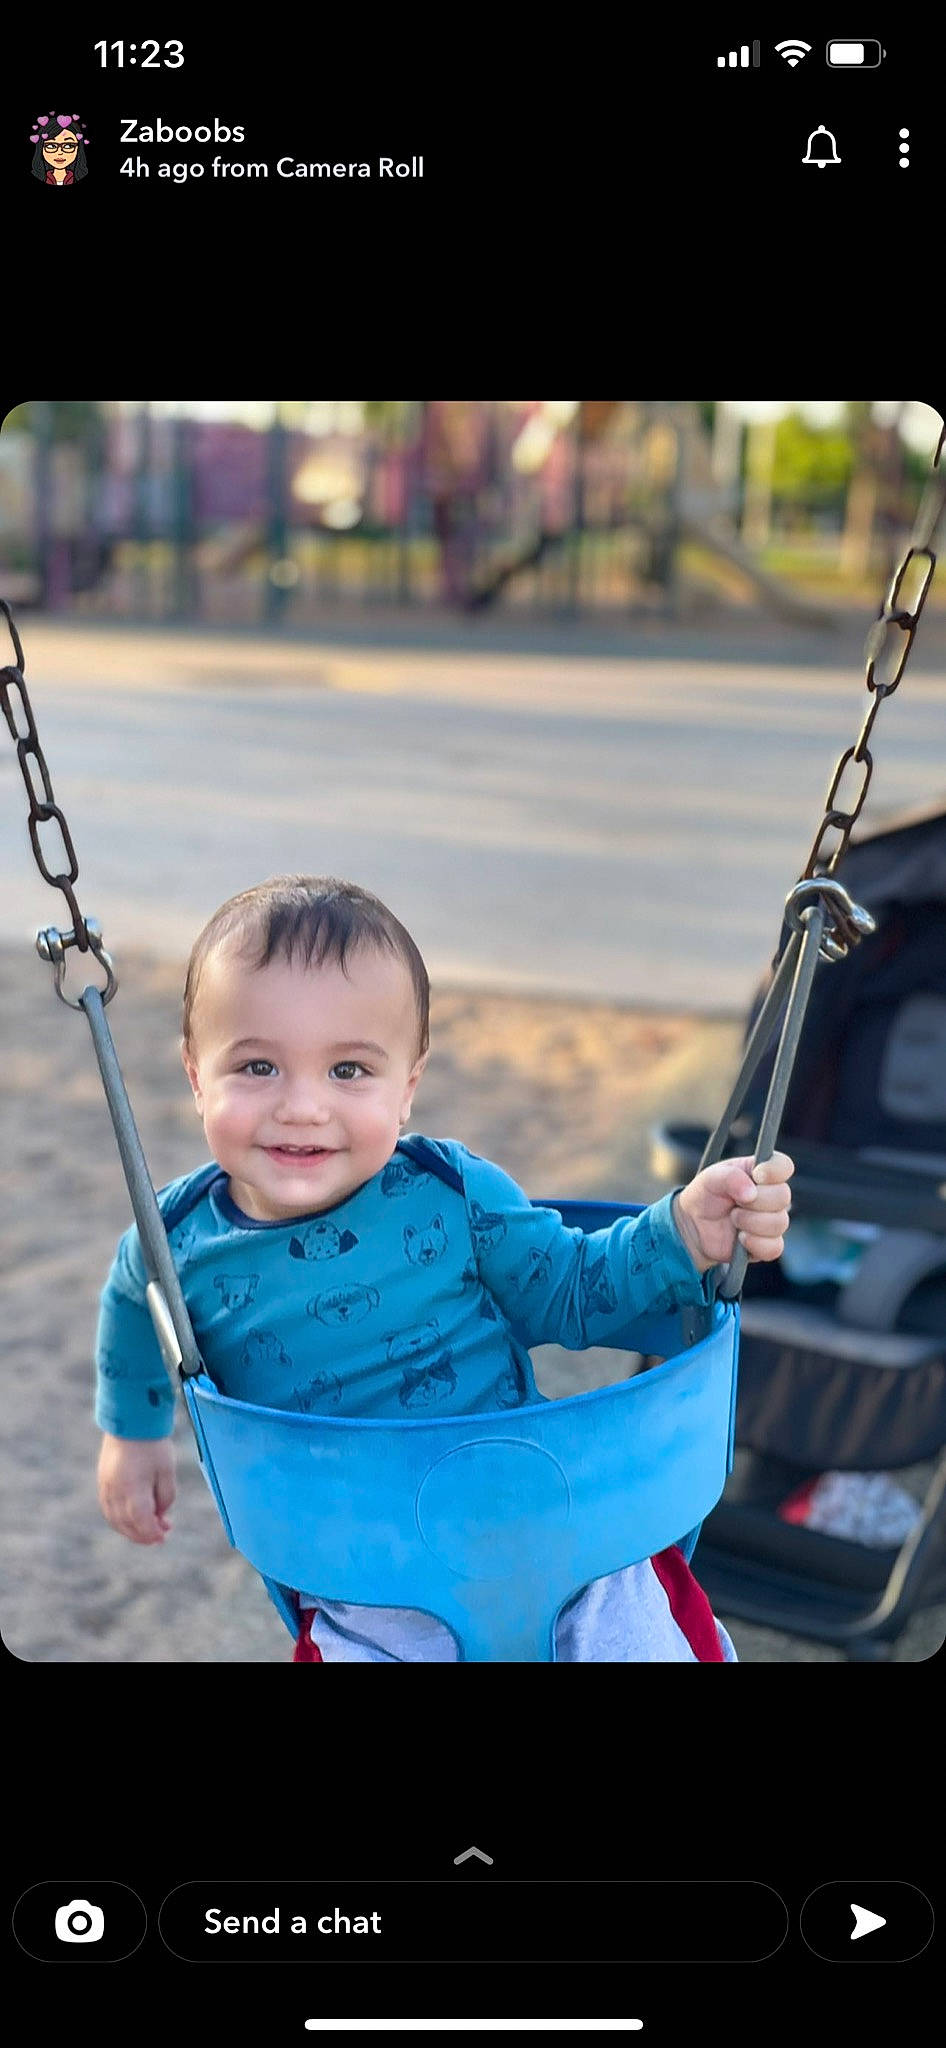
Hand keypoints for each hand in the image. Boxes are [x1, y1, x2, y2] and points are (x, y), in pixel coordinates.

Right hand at [97, 1434, 176, 1543]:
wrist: (130, 1421)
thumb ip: (165, 1498)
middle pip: (126, 1524)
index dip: (152, 1533)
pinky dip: (119, 1519)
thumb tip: (159, 1516)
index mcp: (133, 1489)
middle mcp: (116, 1491)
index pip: (141, 1522)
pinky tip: (133, 1517)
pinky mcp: (102, 1481)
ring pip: (114, 1519)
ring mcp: (106, 1487)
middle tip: (160, 1535)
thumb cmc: (153, 1445)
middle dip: (143, 1534)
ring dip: (130, 1529)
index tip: (163, 1537)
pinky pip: (108, 1509)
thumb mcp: (167, 1471)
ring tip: (148, 1527)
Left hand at [672, 1152, 793, 1273]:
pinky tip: (740, 1239)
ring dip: (750, 1222)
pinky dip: (755, 1244)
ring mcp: (772, 1221)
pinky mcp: (769, 1245)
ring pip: (779, 1223)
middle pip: (783, 1196)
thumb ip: (730, 1177)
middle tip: (734, 1203)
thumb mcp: (710, 1178)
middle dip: (755, 1201)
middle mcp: (772, 1195)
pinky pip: (774, 1247)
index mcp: (762, 1172)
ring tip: (733, 1219)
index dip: (775, 1170)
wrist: (695, 1227)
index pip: (784, 1165)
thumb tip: (751, 1193)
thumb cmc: (706, 1196)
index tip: (757, 1175)